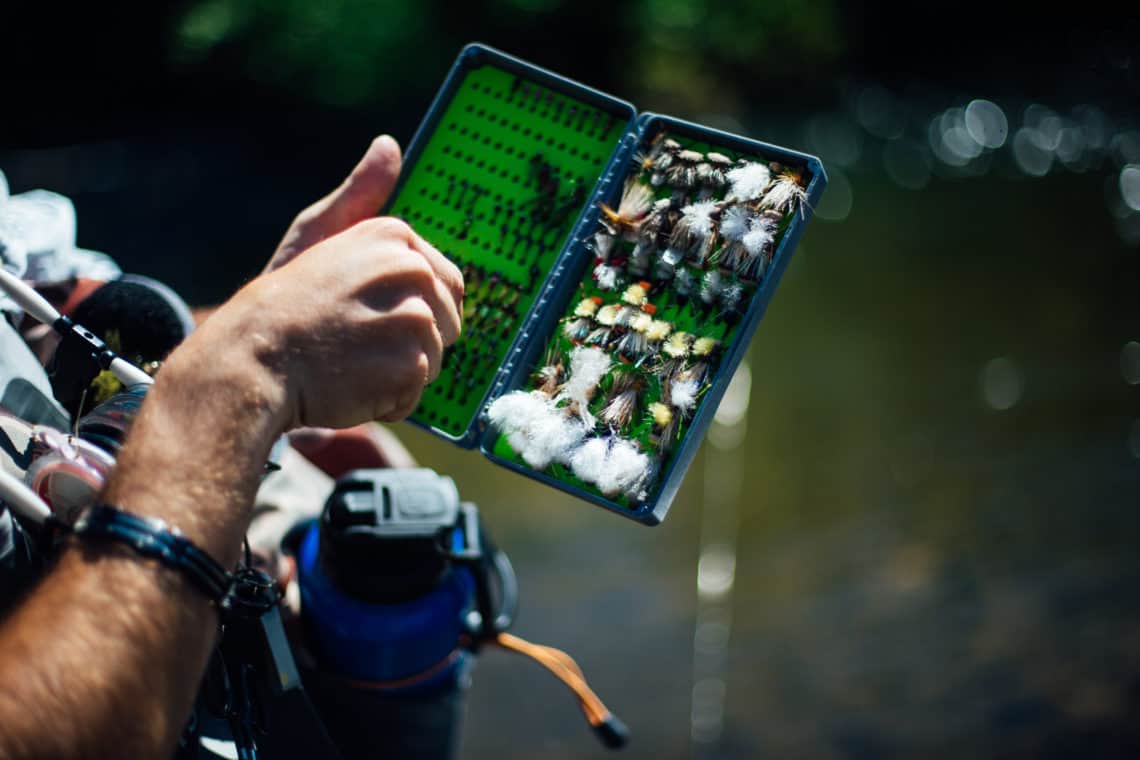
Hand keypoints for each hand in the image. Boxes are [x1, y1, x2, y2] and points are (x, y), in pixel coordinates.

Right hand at [181, 137, 462, 430]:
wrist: (251, 358)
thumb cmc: (284, 302)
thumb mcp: (319, 232)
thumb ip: (360, 194)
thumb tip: (389, 145)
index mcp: (396, 236)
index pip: (446, 285)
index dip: (410, 310)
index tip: (363, 314)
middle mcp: (412, 270)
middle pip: (447, 324)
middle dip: (409, 343)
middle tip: (354, 340)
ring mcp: (414, 318)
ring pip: (434, 361)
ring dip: (395, 374)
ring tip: (348, 362)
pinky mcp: (409, 363)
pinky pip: (417, 392)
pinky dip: (388, 401)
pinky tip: (350, 385)